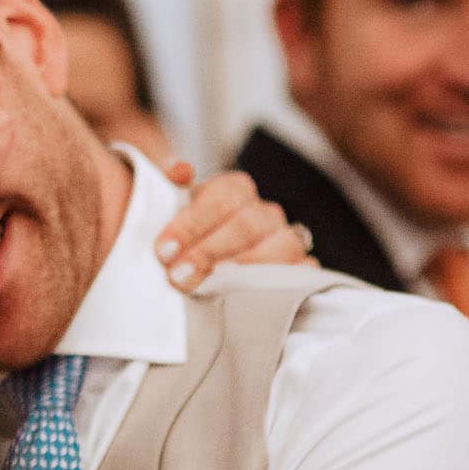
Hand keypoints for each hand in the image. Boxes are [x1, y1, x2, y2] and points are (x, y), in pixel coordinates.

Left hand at [150, 166, 309, 291]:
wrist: (203, 269)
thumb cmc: (185, 240)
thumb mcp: (169, 211)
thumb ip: (168, 186)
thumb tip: (179, 171)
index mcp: (234, 190)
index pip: (222, 197)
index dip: (192, 224)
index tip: (165, 251)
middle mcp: (263, 213)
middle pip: (246, 226)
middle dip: (209, 253)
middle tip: (179, 276)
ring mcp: (286, 241)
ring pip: (280, 247)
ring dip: (243, 270)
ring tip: (211, 288)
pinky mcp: (301, 271)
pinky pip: (303, 275)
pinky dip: (284, 286)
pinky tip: (252, 298)